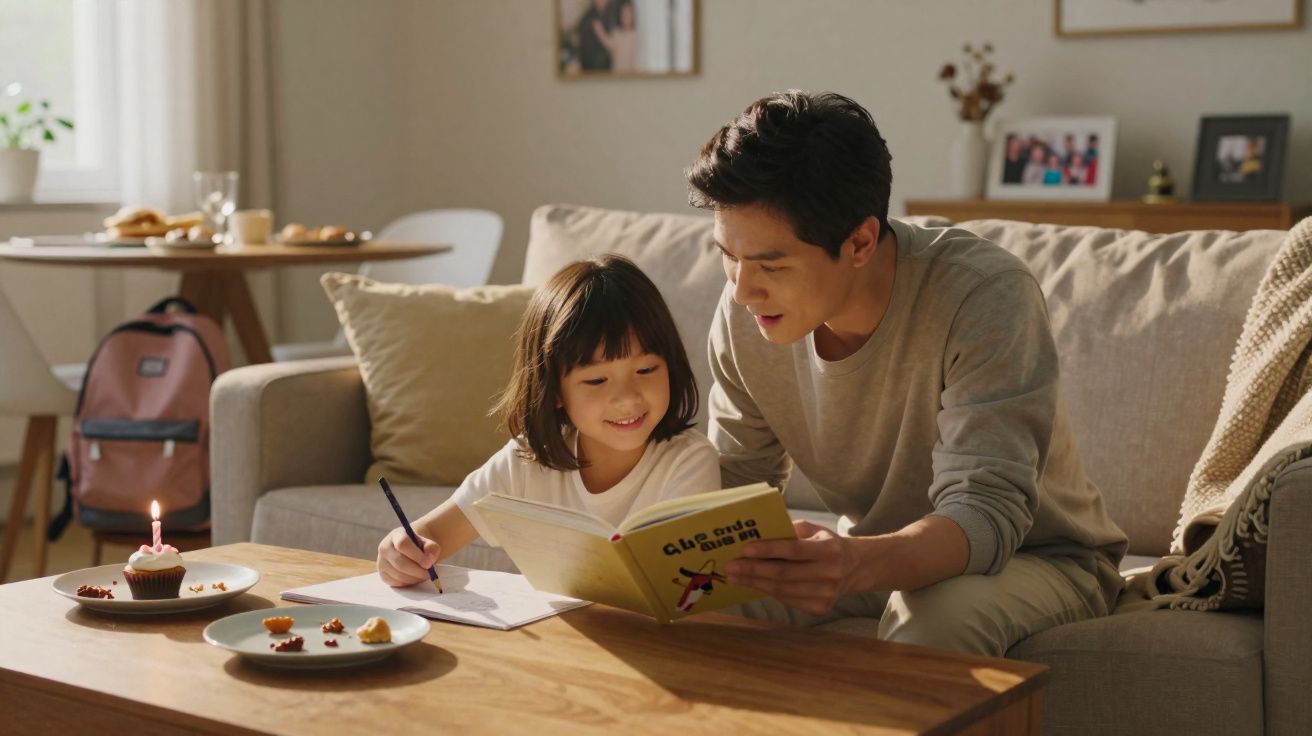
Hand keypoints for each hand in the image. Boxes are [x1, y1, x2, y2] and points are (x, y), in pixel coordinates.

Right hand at [376, 526, 440, 587]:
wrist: (410, 550)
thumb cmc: (419, 546)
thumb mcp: (428, 543)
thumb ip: (431, 548)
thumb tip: (429, 560)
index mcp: (396, 535)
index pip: (403, 544)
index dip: (417, 556)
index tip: (428, 564)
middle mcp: (385, 548)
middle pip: (400, 563)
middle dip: (417, 571)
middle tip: (429, 574)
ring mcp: (381, 562)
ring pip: (398, 575)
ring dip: (414, 578)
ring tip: (424, 574)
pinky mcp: (383, 575)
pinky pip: (396, 583)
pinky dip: (408, 583)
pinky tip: (415, 577)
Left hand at [724, 520, 863, 615]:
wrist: (856, 568)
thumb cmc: (827, 544)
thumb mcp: (814, 530)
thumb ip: (790, 531)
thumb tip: (757, 535)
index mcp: (830, 550)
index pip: (794, 551)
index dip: (769, 551)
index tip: (746, 549)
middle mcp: (830, 574)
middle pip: (783, 574)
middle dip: (753, 570)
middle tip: (730, 566)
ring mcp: (826, 595)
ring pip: (782, 590)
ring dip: (755, 583)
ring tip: (735, 577)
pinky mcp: (820, 608)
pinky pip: (787, 600)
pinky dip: (768, 591)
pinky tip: (753, 584)